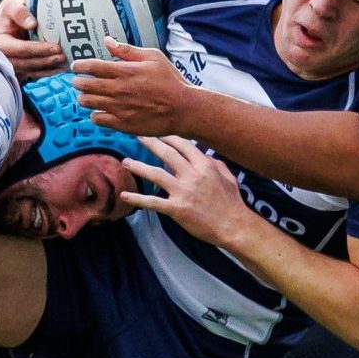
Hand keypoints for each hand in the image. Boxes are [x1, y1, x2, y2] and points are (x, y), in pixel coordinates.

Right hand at [0, 0, 65, 79]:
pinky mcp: (20, 70)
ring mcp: (12, 66)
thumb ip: (19, 12)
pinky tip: (59, 71)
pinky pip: (33, 74)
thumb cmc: (11, 14)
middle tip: (62, 56)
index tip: (55, 47)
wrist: (10, 22)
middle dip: (44, 61)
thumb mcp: (12, 6)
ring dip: (47, 69)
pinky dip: (46, 73)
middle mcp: (3, 58)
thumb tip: (31, 24)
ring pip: (30, 71)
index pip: (19, 49)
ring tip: (63, 64)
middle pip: (25, 63)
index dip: (38, 49)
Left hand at [72, 41, 197, 135]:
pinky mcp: (121, 123)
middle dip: (78, 82)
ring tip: (87, 95)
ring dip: (84, 97)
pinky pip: (97, 119)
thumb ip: (127, 50)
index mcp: (125, 71)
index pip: (92, 67)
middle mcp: (118, 89)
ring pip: (88, 102)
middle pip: (85, 85)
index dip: (80, 66)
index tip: (76, 67)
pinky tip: (100, 111)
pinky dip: (95, 114)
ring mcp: (118, 108)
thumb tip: (107, 41)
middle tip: (78, 81)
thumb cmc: (170, 81)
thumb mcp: (153, 57)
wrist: (183, 109)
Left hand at [119, 136, 262, 248]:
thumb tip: (206, 155)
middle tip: (137, 135)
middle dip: (151, 143)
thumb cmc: (232, 202)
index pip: (183, 145)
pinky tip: (125, 195)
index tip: (158, 131)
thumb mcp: (228, 177)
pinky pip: (153, 202)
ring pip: (156, 174)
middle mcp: (192, 175)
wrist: (233, 226)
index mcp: (205, 165)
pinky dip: (137, 198)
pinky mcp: (177, 208)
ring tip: (125, 162)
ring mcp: (183, 192)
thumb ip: (215, 164)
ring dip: (138, 167)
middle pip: (167, 154)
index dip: (168, 137)